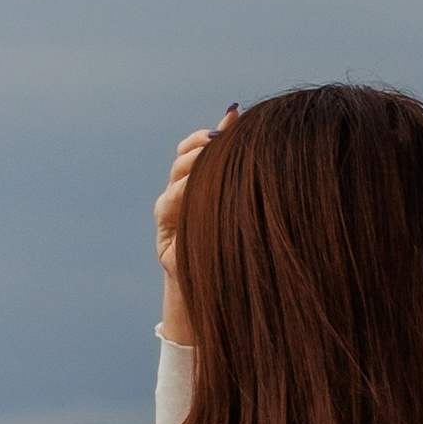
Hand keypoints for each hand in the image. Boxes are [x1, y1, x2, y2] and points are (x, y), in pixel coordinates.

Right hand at [154, 107, 237, 333]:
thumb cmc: (241, 253)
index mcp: (198, 189)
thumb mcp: (246, 208)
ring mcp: (170, 221)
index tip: (232, 120)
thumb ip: (243, 172)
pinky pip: (169, 210)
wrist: (228, 303)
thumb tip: (255, 130)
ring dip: (190, 168)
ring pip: (173, 183)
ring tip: (210, 157)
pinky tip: (199, 189)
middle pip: (181, 160)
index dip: (207, 134)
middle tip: (219, 138)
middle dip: (198, 145)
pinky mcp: (167, 244)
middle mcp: (180, 201)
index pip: (193, 150)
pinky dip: (182, 196)